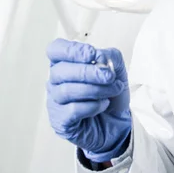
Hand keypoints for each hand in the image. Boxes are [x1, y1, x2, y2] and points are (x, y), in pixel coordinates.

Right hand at [46, 39, 130, 161]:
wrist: (118, 122)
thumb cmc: (111, 93)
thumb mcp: (116, 69)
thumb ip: (109, 56)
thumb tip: (99, 57)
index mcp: (66, 63)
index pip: (55, 50)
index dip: (72, 51)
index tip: (92, 55)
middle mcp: (56, 81)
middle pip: (59, 71)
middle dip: (88, 72)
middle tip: (109, 76)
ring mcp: (55, 102)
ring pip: (66, 91)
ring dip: (95, 89)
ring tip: (112, 90)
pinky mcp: (61, 121)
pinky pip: (72, 110)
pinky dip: (92, 106)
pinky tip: (103, 104)